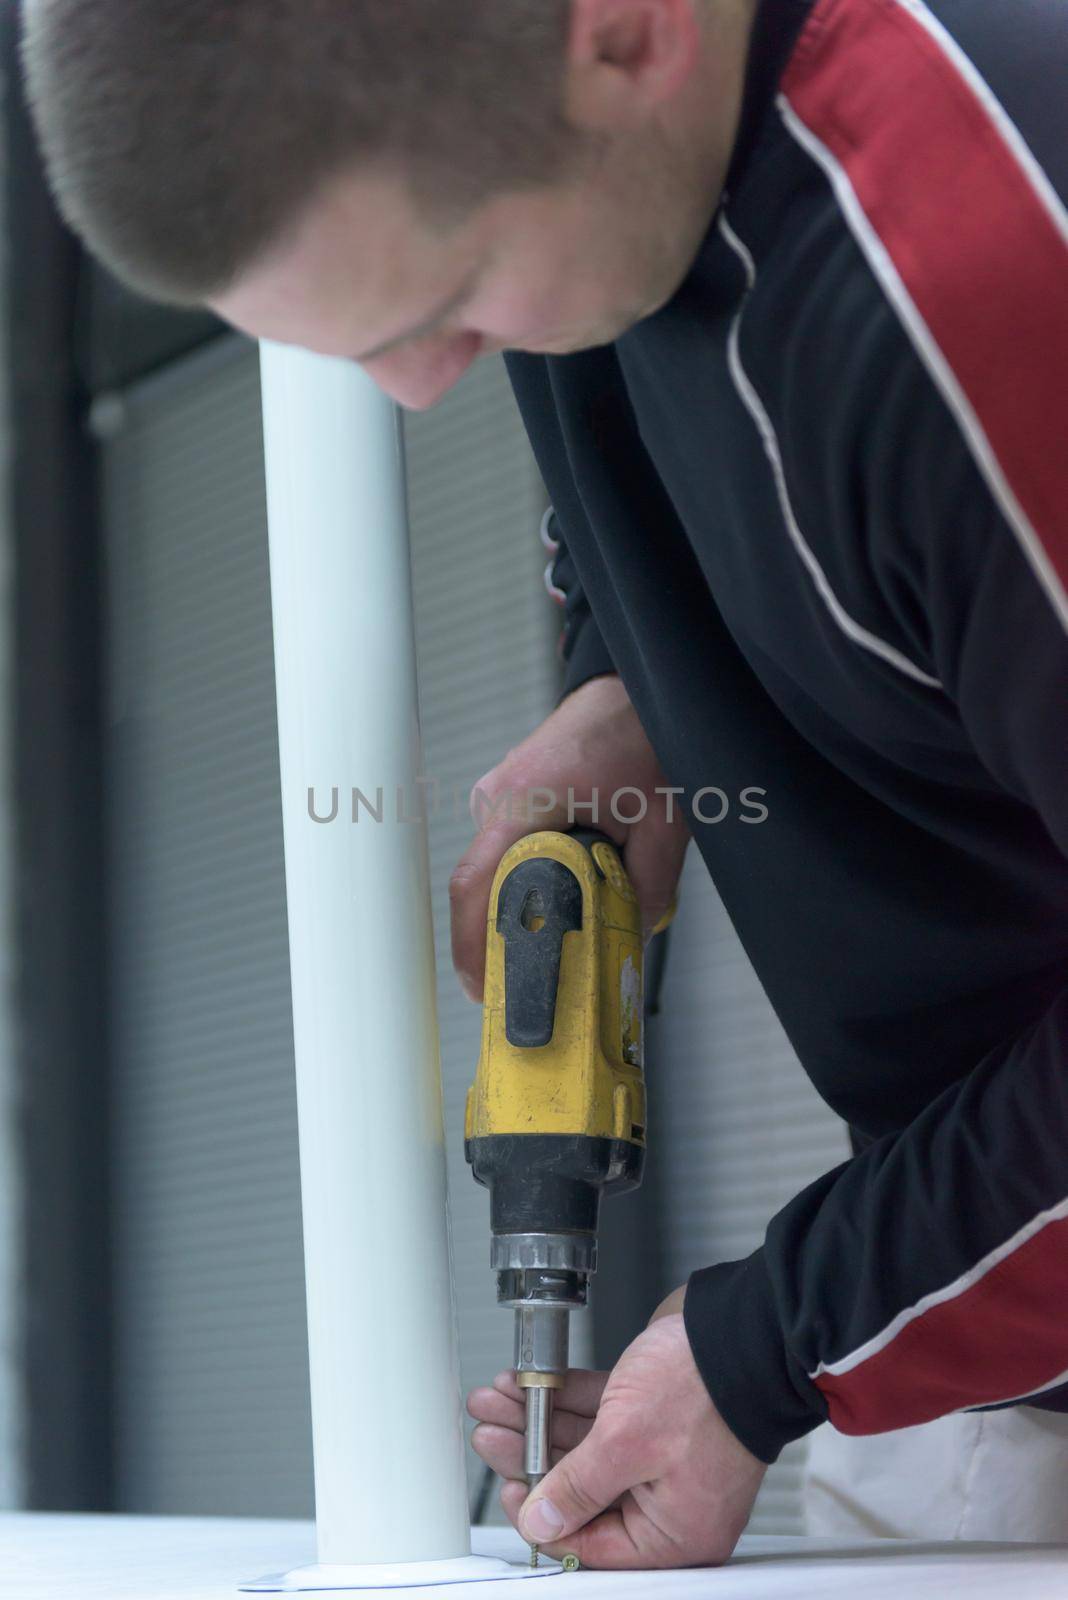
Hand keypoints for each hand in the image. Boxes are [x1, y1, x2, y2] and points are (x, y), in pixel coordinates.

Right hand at [450, 673, 689, 1000]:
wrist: (637, 686)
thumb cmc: (645, 734)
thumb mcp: (663, 821)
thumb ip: (648, 884)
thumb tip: (633, 938)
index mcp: (525, 799)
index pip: (475, 882)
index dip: (471, 943)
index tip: (483, 988)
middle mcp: (498, 796)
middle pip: (484, 884)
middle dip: (504, 937)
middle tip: (535, 982)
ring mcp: (499, 792)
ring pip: (500, 868)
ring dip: (524, 903)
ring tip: (561, 938)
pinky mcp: (511, 793)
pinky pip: (510, 848)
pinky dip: (530, 877)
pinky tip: (564, 895)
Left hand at [466, 1313, 765, 1568]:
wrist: (740, 1327)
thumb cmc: (706, 1391)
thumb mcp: (627, 1445)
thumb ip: (579, 1488)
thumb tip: (540, 1520)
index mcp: (674, 1531)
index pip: (592, 1542)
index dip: (543, 1515)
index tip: (509, 1488)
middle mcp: (667, 1498)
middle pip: (581, 1490)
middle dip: (528, 1456)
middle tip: (491, 1434)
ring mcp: (660, 1452)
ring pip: (583, 1446)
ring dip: (537, 1423)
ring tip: (497, 1402)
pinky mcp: (652, 1412)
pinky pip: (598, 1415)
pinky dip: (564, 1400)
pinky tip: (530, 1386)